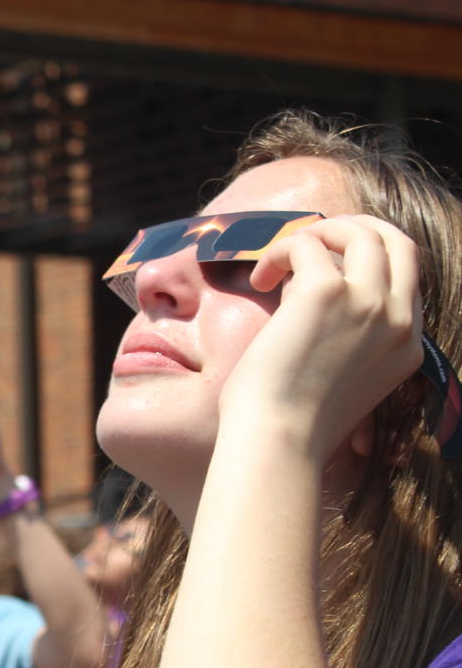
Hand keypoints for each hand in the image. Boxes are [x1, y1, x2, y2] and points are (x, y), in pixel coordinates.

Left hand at [223, 215, 423, 461]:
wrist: (278, 440)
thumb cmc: (292, 420)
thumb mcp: (341, 378)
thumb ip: (345, 338)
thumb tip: (306, 296)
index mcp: (407, 346)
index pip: (407, 278)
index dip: (369, 259)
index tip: (331, 261)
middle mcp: (397, 320)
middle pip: (398, 242)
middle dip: (357, 228)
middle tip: (314, 239)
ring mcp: (367, 303)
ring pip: (359, 232)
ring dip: (317, 233)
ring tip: (280, 259)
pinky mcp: (326, 293)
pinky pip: (306, 244)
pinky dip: (279, 251)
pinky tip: (259, 279)